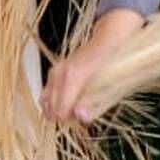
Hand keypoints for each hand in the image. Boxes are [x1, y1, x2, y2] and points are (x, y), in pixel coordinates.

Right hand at [41, 7, 145, 123]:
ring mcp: (55, 71)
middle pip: (50, 109)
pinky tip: (70, 97)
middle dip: (64, 115)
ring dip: (59, 108)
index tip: (82, 115)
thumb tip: (80, 117)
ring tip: (76, 103)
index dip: (71, 119)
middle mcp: (60, 73)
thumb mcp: (111, 90)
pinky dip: (56, 100)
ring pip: (46, 102)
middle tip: (80, 110)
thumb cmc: (113, 65)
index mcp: (73, 77)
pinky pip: (47, 93)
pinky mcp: (53, 72)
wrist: (109, 41)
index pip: (59, 110)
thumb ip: (94, 106)